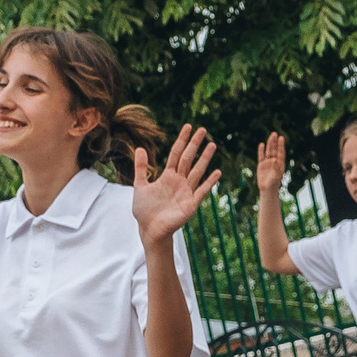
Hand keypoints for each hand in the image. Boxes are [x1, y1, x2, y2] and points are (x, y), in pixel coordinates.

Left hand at [133, 125, 221, 245]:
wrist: (150, 229)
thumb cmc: (144, 210)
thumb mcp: (139, 186)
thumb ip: (141, 168)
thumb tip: (140, 148)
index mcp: (167, 176)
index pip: (176, 153)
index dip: (182, 140)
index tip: (188, 127)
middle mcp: (179, 181)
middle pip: (188, 158)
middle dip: (195, 144)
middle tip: (203, 130)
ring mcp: (186, 191)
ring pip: (197, 170)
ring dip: (204, 158)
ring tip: (212, 145)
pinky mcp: (191, 203)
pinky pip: (202, 190)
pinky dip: (209, 182)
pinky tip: (217, 172)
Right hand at [254, 132, 287, 197]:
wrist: (267, 190)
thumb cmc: (273, 185)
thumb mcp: (275, 177)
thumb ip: (276, 168)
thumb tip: (274, 160)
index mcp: (280, 164)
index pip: (280, 153)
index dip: (281, 146)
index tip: (281, 138)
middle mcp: (274, 162)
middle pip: (274, 150)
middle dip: (274, 142)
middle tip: (275, 134)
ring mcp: (267, 163)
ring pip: (268, 151)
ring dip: (269, 144)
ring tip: (271, 136)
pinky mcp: (261, 165)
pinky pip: (261, 156)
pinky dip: (261, 151)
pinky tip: (261, 144)